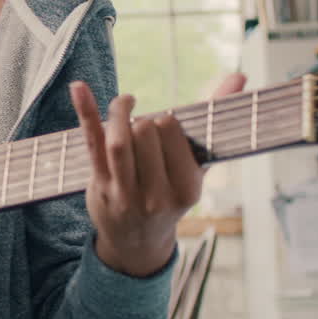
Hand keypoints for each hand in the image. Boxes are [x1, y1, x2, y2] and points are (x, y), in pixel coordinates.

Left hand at [70, 73, 246, 276]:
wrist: (137, 243)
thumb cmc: (170, 195)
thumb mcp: (197, 167)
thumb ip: (214, 121)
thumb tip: (239, 76)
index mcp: (187, 188)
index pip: (172, 132)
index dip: (165, 121)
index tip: (164, 129)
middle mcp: (156, 194)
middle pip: (145, 132)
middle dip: (143, 119)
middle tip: (143, 128)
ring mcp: (124, 193)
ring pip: (119, 141)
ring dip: (119, 112)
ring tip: (125, 104)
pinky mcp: (99, 187)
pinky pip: (91, 143)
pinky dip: (85, 112)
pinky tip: (78, 87)